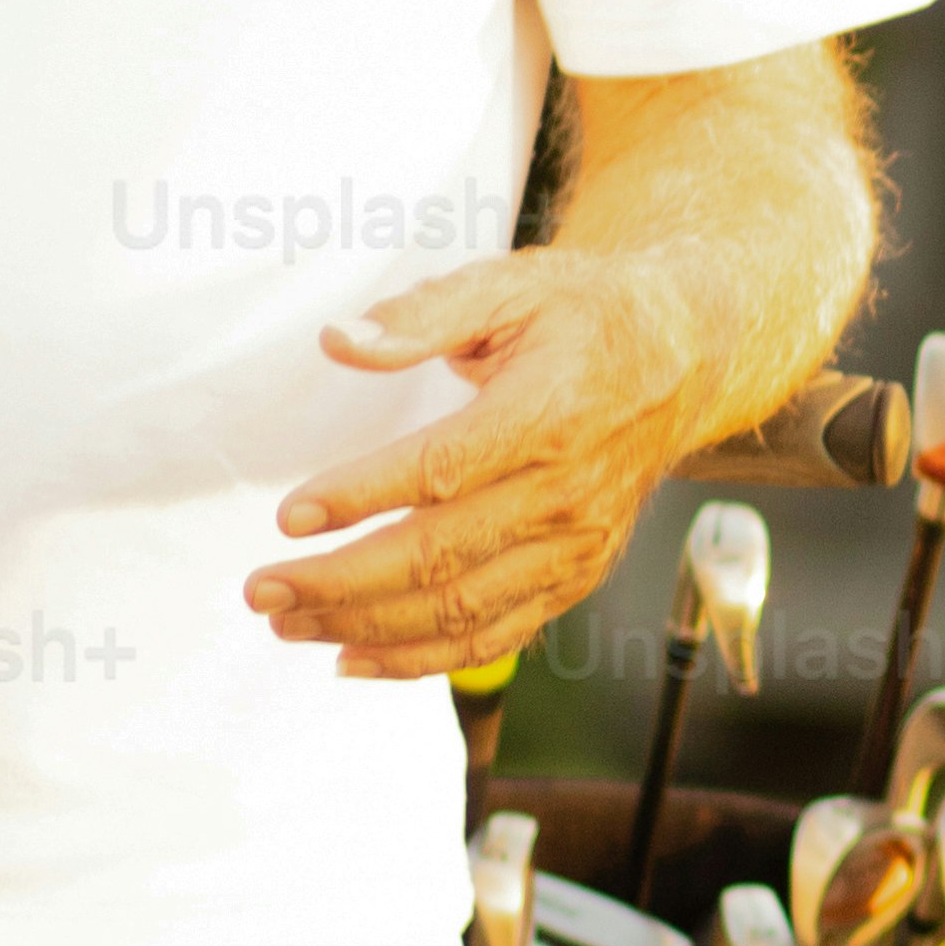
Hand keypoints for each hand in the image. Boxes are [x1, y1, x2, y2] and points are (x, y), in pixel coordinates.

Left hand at [259, 239, 780, 685]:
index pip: (442, 470)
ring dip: (365, 626)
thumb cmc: (585, 316)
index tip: (291, 514)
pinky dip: (422, 660)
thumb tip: (342, 341)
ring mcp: (574, 544)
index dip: (362, 496)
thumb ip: (424, 314)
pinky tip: (354, 657)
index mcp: (550, 413)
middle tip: (262, 588)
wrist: (682, 358)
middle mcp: (567, 492)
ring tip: (288, 622)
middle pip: (440, 556)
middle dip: (340, 581)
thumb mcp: (511, 284)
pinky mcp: (575, 576)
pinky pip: (495, 637)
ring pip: (460, 609)